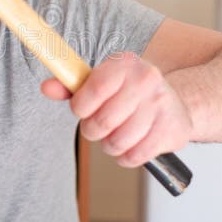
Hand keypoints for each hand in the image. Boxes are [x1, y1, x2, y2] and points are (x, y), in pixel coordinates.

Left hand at [41, 51, 192, 166]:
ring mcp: (162, 105)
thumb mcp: (100, 83)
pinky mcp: (173, 129)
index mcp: (125, 63)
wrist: (174, 104)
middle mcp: (147, 79)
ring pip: (118, 142)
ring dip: (110, 146)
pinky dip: (126, 157)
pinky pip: (136, 156)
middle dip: (92, 130)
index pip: (95, 89)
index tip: (82, 110)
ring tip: (115, 135)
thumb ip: (70, 86)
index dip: (81, 107)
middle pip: (103, 121)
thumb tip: (46, 87)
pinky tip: (130, 146)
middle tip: (98, 127)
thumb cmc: (128, 94)